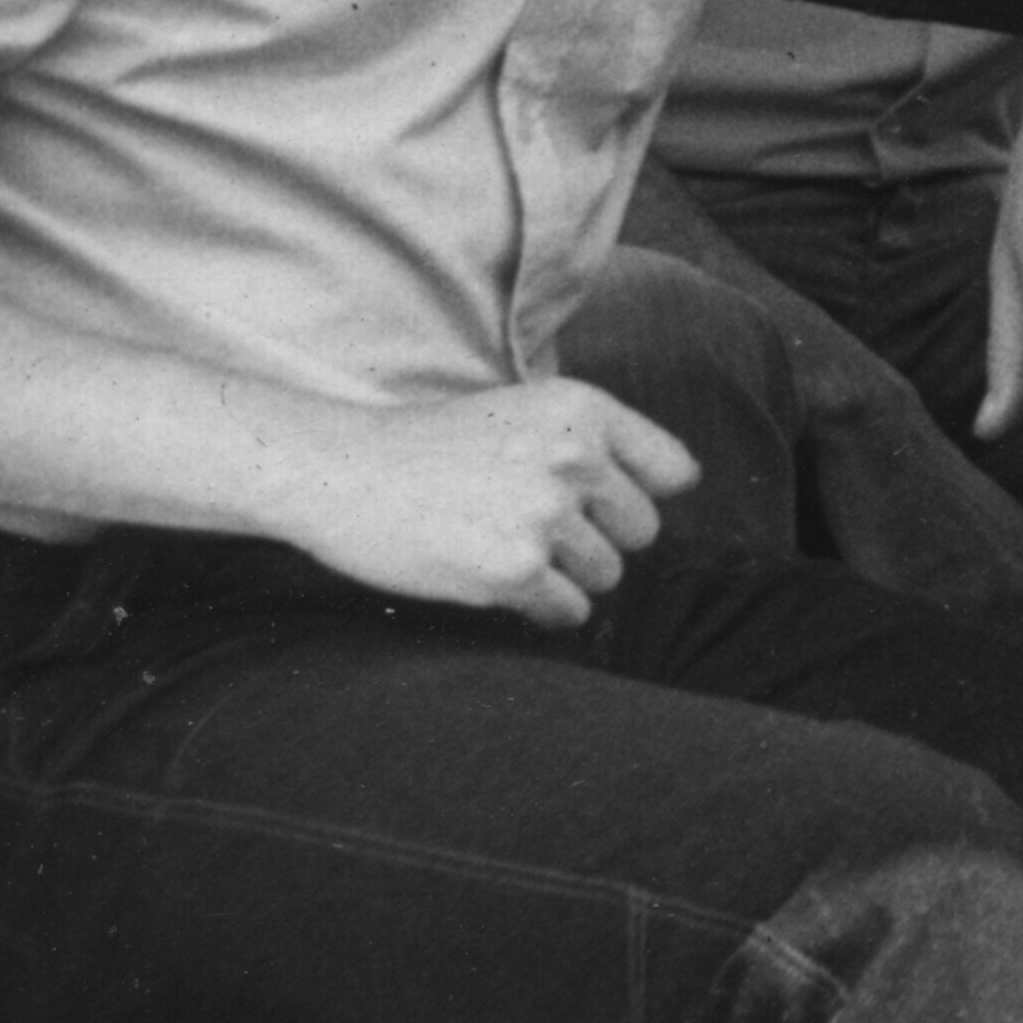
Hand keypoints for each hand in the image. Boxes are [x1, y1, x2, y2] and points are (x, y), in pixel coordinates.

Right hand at [291, 382, 701, 626]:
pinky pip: (568, 612)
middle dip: (599, 540)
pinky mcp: (514, 571)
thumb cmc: (432, 446)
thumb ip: (594, 441)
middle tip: (535, 530)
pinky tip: (496, 580)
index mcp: (582, 410)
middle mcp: (574, 457)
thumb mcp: (522, 412)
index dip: (642, 496)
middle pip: (643, 532)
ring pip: (606, 576)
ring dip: (564, 576)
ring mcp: (544, 515)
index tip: (604, 506)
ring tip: (503, 546)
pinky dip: (541, 610)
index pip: (673, 471)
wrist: (340, 471)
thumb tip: (682, 484)